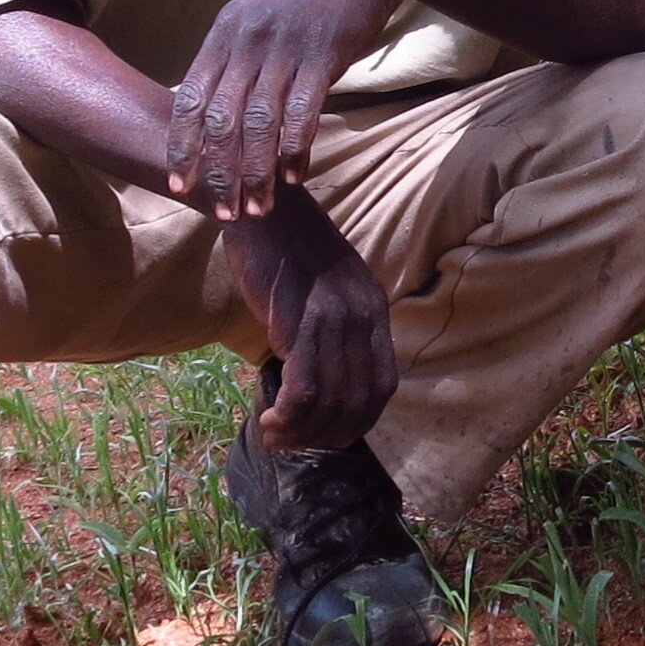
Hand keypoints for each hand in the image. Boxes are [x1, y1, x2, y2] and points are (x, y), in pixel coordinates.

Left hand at [166, 0, 416, 219]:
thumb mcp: (258, 14)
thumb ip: (234, 56)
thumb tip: (212, 104)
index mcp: (225, 31)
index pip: (190, 97)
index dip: (182, 145)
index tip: (179, 184)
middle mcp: (247, 40)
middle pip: (221, 119)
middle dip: (218, 172)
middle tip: (223, 213)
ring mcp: (285, 47)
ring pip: (259, 122)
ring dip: (255, 172)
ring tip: (258, 208)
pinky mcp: (324, 54)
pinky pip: (303, 110)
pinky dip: (295, 148)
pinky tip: (293, 176)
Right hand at [224, 191, 395, 446]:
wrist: (261, 204)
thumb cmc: (283, 246)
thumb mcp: (324, 287)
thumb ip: (331, 325)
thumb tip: (318, 375)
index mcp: (374, 310)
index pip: (383, 384)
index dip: (359, 419)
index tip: (330, 432)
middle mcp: (362, 318)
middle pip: (360, 401)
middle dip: (328, 434)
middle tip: (294, 441)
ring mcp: (333, 321)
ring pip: (331, 402)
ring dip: (302, 432)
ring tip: (274, 436)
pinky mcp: (299, 323)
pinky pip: (303, 389)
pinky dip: (287, 416)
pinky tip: (267, 419)